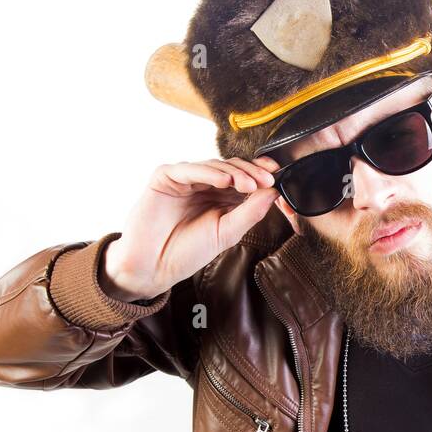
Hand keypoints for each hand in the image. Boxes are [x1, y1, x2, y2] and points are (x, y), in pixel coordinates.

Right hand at [100, 156, 281, 301]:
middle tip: (266, 181)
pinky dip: (207, 173)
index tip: (277, 177)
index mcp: (222, 197)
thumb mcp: (227, 233)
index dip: (261, 175)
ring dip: (233, 173)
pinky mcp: (165, 177)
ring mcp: (185, 179)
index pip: (245, 178)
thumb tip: (274, 192)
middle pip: (232, 168)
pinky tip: (223, 182)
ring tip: (248, 184)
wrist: (154, 266)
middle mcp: (205, 184)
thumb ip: (250, 212)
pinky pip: (189, 169)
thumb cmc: (188, 251)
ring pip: (214, 165)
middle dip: (251, 172)